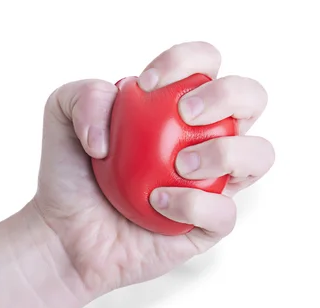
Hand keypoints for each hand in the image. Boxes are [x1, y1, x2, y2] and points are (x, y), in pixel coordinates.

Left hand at [31, 42, 274, 297]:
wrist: (64, 235)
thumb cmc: (68, 176)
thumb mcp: (60, 117)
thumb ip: (86, 94)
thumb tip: (126, 102)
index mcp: (176, 106)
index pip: (206, 64)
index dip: (189, 60)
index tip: (147, 84)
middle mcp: (202, 139)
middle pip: (251, 99)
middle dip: (227, 95)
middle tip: (184, 113)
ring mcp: (211, 183)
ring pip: (259, 155)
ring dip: (225, 151)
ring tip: (179, 163)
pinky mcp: (208, 225)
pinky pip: (225, 212)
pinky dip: (194, 203)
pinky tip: (158, 202)